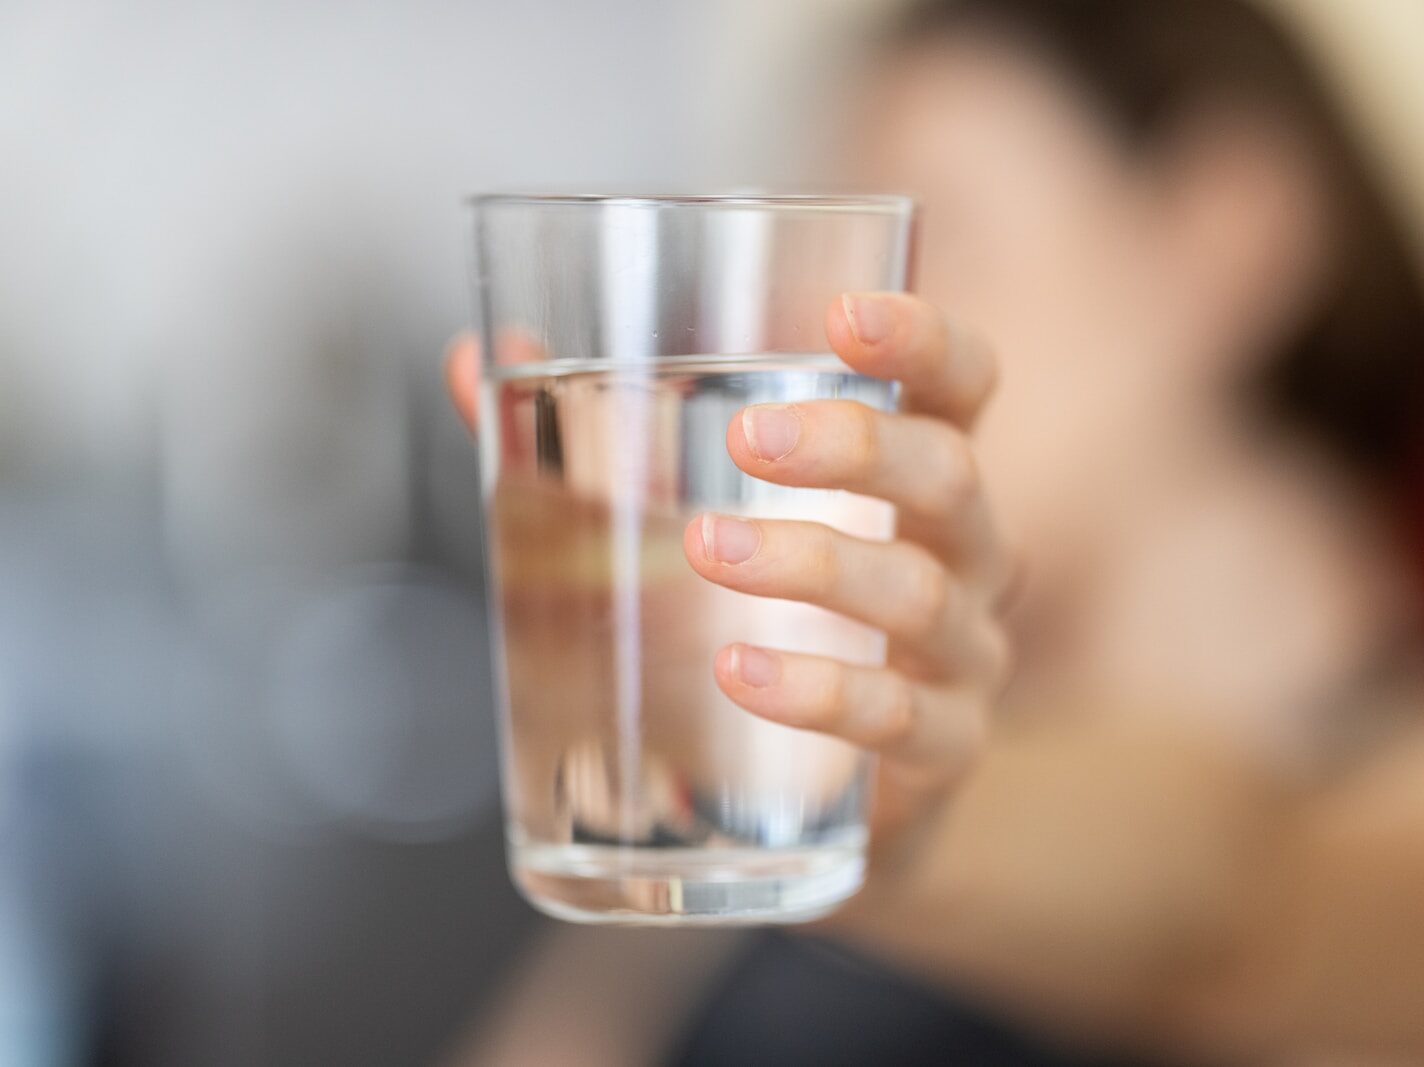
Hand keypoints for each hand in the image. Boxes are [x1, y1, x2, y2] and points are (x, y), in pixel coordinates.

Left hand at [445, 292, 1012, 863]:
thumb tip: (475, 358)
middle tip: (748, 440)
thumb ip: (587, 439)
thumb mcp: (687, 518)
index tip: (842, 315)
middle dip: (854, 446)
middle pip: (949, 474)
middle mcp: (962, 553)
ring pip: (917, 592)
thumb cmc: (759, 620)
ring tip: (707, 549)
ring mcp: (962, 654)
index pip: (962, 383)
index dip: (924, 338)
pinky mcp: (942, 749)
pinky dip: (819, 690)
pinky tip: (740, 671)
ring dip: (812, 563)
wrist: (813, 796)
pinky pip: (899, 716)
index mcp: (912, 475)